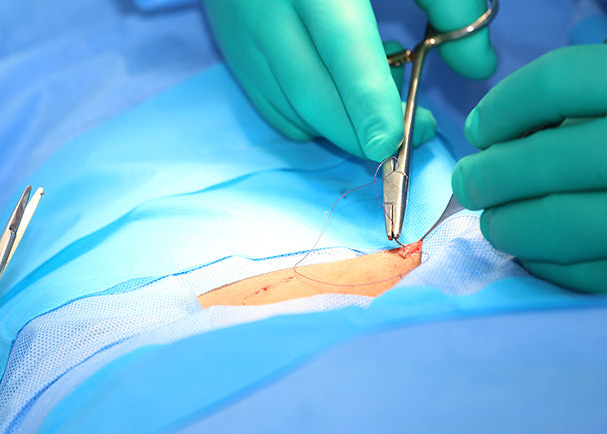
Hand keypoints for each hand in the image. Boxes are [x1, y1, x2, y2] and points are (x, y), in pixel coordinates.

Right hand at [202, 0, 494, 160]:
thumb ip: (448, 1)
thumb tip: (477, 67)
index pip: (343, 50)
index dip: (367, 101)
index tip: (390, 140)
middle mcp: (270, 13)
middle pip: (313, 97)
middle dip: (362, 132)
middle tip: (415, 130)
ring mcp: (245, 38)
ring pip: (293, 112)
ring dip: (340, 127)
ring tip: (376, 100)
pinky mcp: (235, 54)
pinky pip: (274, 110)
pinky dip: (311, 120)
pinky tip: (337, 96)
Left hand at [452, 45, 606, 292]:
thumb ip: (570, 106)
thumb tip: (490, 144)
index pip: (560, 82)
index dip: (502, 107)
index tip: (477, 129)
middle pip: (551, 158)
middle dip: (491, 176)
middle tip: (469, 183)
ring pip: (565, 224)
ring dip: (510, 227)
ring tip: (495, 223)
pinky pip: (590, 274)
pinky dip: (547, 265)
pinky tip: (534, 252)